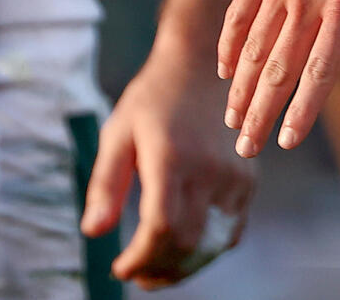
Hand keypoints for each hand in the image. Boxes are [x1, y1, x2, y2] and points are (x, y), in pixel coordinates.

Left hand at [84, 46, 256, 287]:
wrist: (202, 64)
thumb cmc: (154, 98)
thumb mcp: (118, 133)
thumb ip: (105, 184)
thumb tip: (92, 231)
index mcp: (172, 157)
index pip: (160, 228)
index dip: (139, 259)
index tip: (120, 267)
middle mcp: (209, 170)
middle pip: (186, 244)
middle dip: (158, 270)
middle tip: (136, 275)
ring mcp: (234, 177)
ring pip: (213, 245)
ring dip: (183, 268)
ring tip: (156, 272)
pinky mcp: (248, 181)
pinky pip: (231, 233)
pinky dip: (207, 251)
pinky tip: (183, 250)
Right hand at [218, 0, 339, 157]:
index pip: (321, 69)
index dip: (303, 109)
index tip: (287, 141)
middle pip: (280, 67)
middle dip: (261, 113)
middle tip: (247, 151)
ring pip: (255, 45)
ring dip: (242, 88)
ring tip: (233, 122)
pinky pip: (240, 10)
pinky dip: (231, 43)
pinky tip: (226, 70)